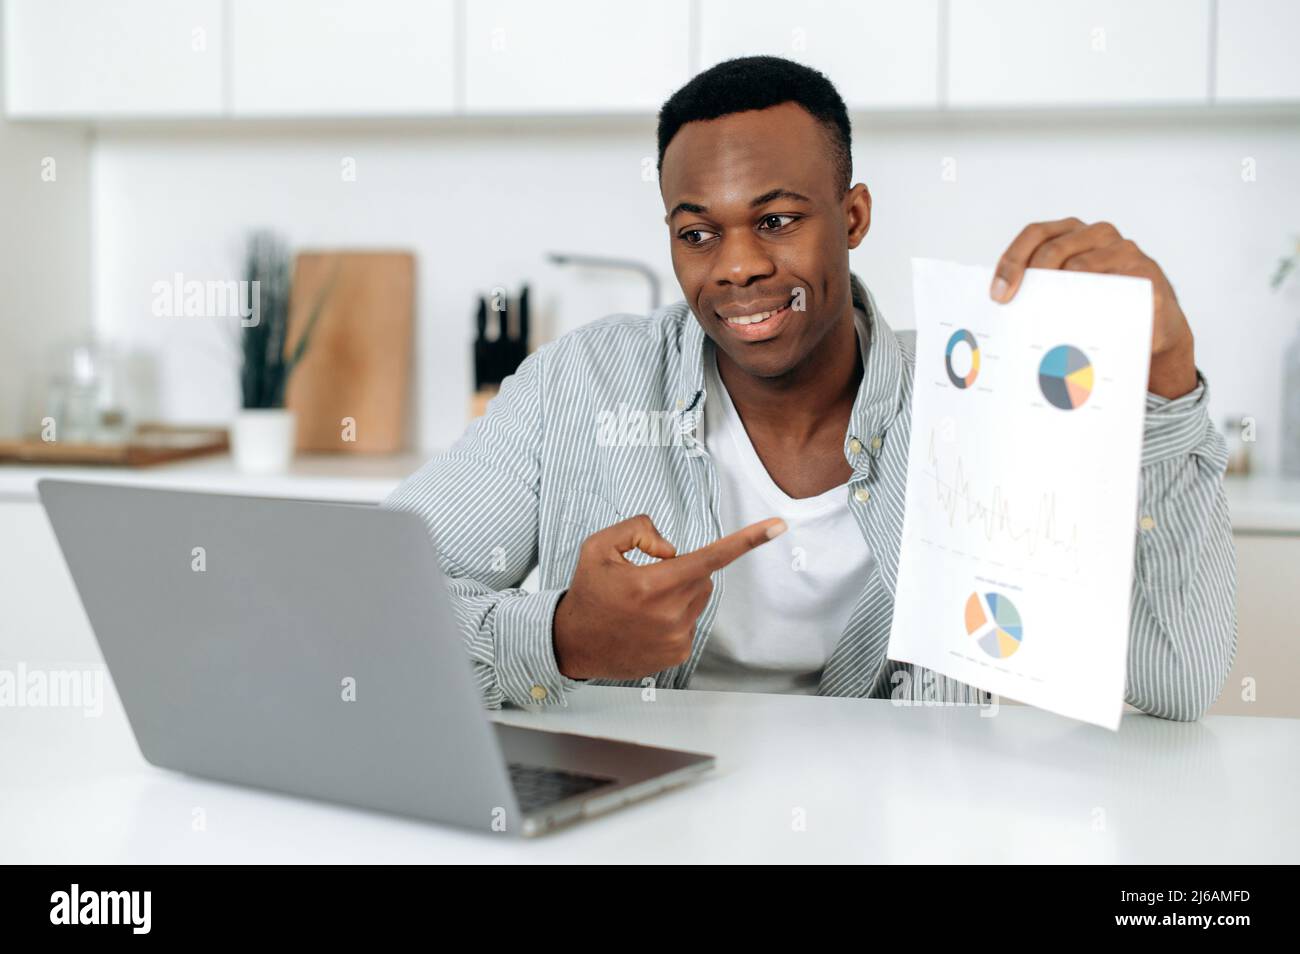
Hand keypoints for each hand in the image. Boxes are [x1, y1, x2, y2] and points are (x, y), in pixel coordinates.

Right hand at [553, 513, 785, 679]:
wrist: (573, 643)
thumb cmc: (588, 592)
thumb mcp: (599, 546)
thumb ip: (639, 530)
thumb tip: (672, 549)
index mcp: (653, 583)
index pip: (710, 557)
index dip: (748, 540)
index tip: (778, 526)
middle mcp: (670, 612)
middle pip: (702, 577)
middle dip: (683, 571)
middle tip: (646, 580)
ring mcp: (676, 637)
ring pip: (697, 601)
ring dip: (678, 595)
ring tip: (641, 605)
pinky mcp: (677, 654)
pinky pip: (689, 624)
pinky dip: (673, 618)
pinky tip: (644, 624)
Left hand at [990, 217, 1196, 398]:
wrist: (1153, 322)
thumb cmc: (1099, 303)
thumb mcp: (1066, 290)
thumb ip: (1039, 288)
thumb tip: (999, 305)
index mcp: (1072, 233)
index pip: (1035, 234)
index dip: (1012, 261)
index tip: (997, 294)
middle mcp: (1098, 234)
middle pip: (1053, 249)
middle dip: (1027, 278)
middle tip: (1012, 308)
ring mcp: (1124, 250)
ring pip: (1080, 266)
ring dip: (1056, 295)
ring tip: (1040, 320)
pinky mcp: (1146, 272)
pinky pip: (1113, 286)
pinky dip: (1090, 305)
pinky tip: (1075, 323)